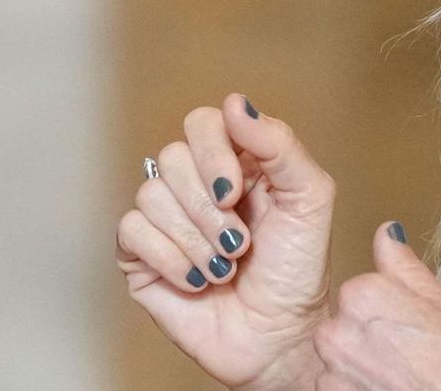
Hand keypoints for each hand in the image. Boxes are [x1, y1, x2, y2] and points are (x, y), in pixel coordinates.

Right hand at [116, 94, 335, 389]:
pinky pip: (131, 231)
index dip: (214, 154)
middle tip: (239, 242)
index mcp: (233, 161)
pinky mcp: (139, 254)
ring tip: (224, 268)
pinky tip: (197, 281)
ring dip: (196, 240)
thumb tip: (236, 102)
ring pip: (151, 195)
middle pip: (172, 158)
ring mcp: (164, 218)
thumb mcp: (309, 199)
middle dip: (210, 209)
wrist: (278, 338)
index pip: (202, 124)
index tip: (237, 192)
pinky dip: (171, 259)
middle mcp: (194, 184)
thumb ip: (279, 145)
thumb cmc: (297, 271)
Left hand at [312, 224, 440, 389]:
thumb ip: (404, 267)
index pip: (361, 292)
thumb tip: (387, 233)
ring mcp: (331, 371)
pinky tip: (389, 390)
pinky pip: (338, 387)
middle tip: (410, 357)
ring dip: (361, 367)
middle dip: (371, 339)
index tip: (411, 330)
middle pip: (345, 325)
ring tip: (401, 378)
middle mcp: (338, 331)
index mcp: (363, 295)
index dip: (391, 313)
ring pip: (339, 360)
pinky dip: (357, 390)